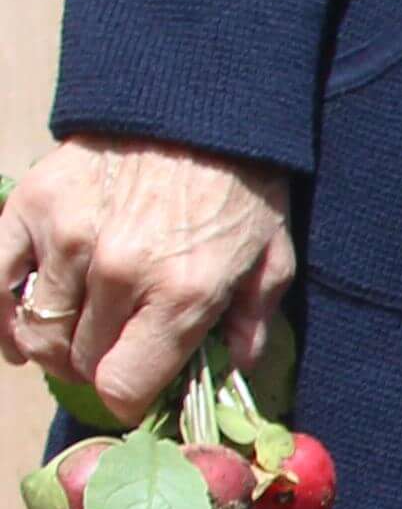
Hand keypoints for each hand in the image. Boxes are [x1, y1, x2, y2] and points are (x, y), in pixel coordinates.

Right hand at [4, 136, 298, 422]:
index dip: (126, 400)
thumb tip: (231, 371)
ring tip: (71, 343)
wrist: (193, 107)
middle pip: (79, 361)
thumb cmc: (239, 188)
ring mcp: (65, 239)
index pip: (123, 386)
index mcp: (182, 294)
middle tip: (108, 359)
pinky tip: (14, 338)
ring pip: (37, 329)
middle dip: (93, 370)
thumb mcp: (270, 259)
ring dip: (51, 346)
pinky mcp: (28, 208)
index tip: (132, 394)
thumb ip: (253, 323)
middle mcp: (119, 274)